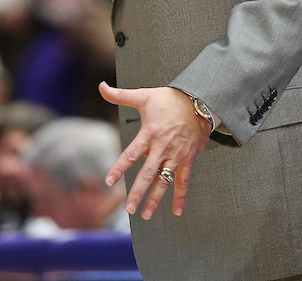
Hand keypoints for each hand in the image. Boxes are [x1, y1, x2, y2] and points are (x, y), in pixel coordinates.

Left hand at [99, 82, 211, 218]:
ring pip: (164, 181)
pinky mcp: (188, 159)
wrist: (200, 101)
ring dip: (156, 199)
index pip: (131, 154)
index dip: (120, 167)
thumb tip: (101, 86)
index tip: (109, 181)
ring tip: (146, 215)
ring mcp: (176, 155)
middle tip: (128, 209)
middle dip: (138, 193)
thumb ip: (121, 95)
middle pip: (148, 174)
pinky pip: (184, 181)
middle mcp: (162, 147)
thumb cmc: (169, 99)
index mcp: (150, 133)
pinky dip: (181, 197)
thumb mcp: (145, 95)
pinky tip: (177, 211)